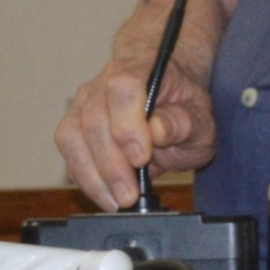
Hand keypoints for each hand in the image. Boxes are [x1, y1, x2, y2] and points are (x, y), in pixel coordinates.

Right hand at [53, 52, 218, 209]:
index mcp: (141, 68)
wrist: (166, 95)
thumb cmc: (181, 106)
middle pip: (94, 119)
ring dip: (93, 175)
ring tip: (117, 200)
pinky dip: (85, 178)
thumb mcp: (200, 116)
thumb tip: (158, 130)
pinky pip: (69, 153)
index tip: (141, 158)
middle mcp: (105, 81)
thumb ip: (184, 123)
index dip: (127, 124)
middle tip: (129, 195)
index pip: (124, 88)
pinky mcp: (73, 126)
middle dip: (110, 164)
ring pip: (73, 137)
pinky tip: (106, 195)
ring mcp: (84, 103)